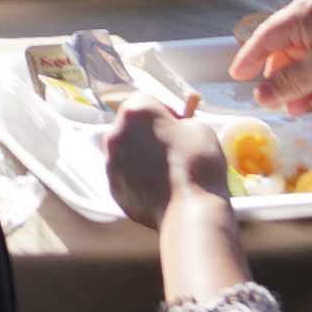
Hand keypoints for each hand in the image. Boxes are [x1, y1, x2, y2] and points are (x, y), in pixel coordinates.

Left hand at [104, 102, 236, 225]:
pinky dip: (138, 179)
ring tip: (167, 173)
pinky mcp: (113, 187)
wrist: (191, 210)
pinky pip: (125, 176)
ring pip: (126, 151)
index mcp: (136, 111)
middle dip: (148, 134)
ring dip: (141, 156)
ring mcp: (111, 161)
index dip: (164, 111)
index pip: (146, 100)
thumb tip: (175, 127)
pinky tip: (159, 190)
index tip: (179, 126)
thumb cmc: (198, 164)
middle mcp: (115, 132)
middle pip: (131, 126)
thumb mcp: (200, 128)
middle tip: (172, 149)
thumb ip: (182, 121)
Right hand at [229, 0, 311, 110]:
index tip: (237, 77)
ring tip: (303, 108)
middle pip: (287, 45)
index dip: (249, 58)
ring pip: (308, 50)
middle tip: (280, 104)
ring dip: (303, 80)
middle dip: (283, 77)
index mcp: (304, 11)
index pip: (265, 36)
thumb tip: (260, 96)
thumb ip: (289, 84)